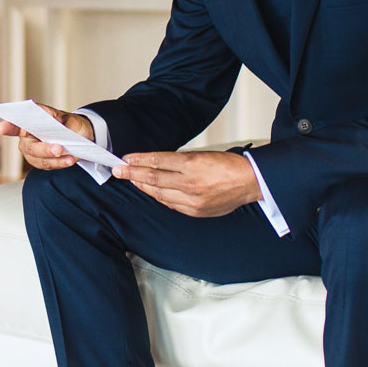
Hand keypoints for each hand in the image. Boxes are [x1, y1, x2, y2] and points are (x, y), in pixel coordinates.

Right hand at [0, 102, 94, 170]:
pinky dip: (60, 164)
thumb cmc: (70, 124)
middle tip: (59, 149)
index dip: (8, 127)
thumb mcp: (68, 118)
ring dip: (56, 160)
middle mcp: (27, 138)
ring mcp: (33, 152)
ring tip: (71, 157)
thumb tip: (46, 114)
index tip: (2, 128)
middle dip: (44, 149)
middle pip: (30, 147)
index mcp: (29, 123)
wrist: (81, 137)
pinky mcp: (41, 162)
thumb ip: (57, 117)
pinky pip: (48, 166)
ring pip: (40, 160)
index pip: (15, 125)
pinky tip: (70, 160)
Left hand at [112, 150, 258, 216]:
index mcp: (192, 165)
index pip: (158, 161)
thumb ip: (179, 161)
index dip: (139, 160)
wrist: (249, 183)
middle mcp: (190, 184)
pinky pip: (170, 204)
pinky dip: (159, 196)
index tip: (126, 159)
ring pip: (159, 193)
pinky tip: (151, 191)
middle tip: (118, 170)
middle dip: (132, 174)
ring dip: (143, 186)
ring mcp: (192, 200)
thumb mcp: (202, 155)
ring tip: (131, 180)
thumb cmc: (229, 166)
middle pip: (153, 179)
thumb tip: (157, 162)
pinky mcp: (195, 211)